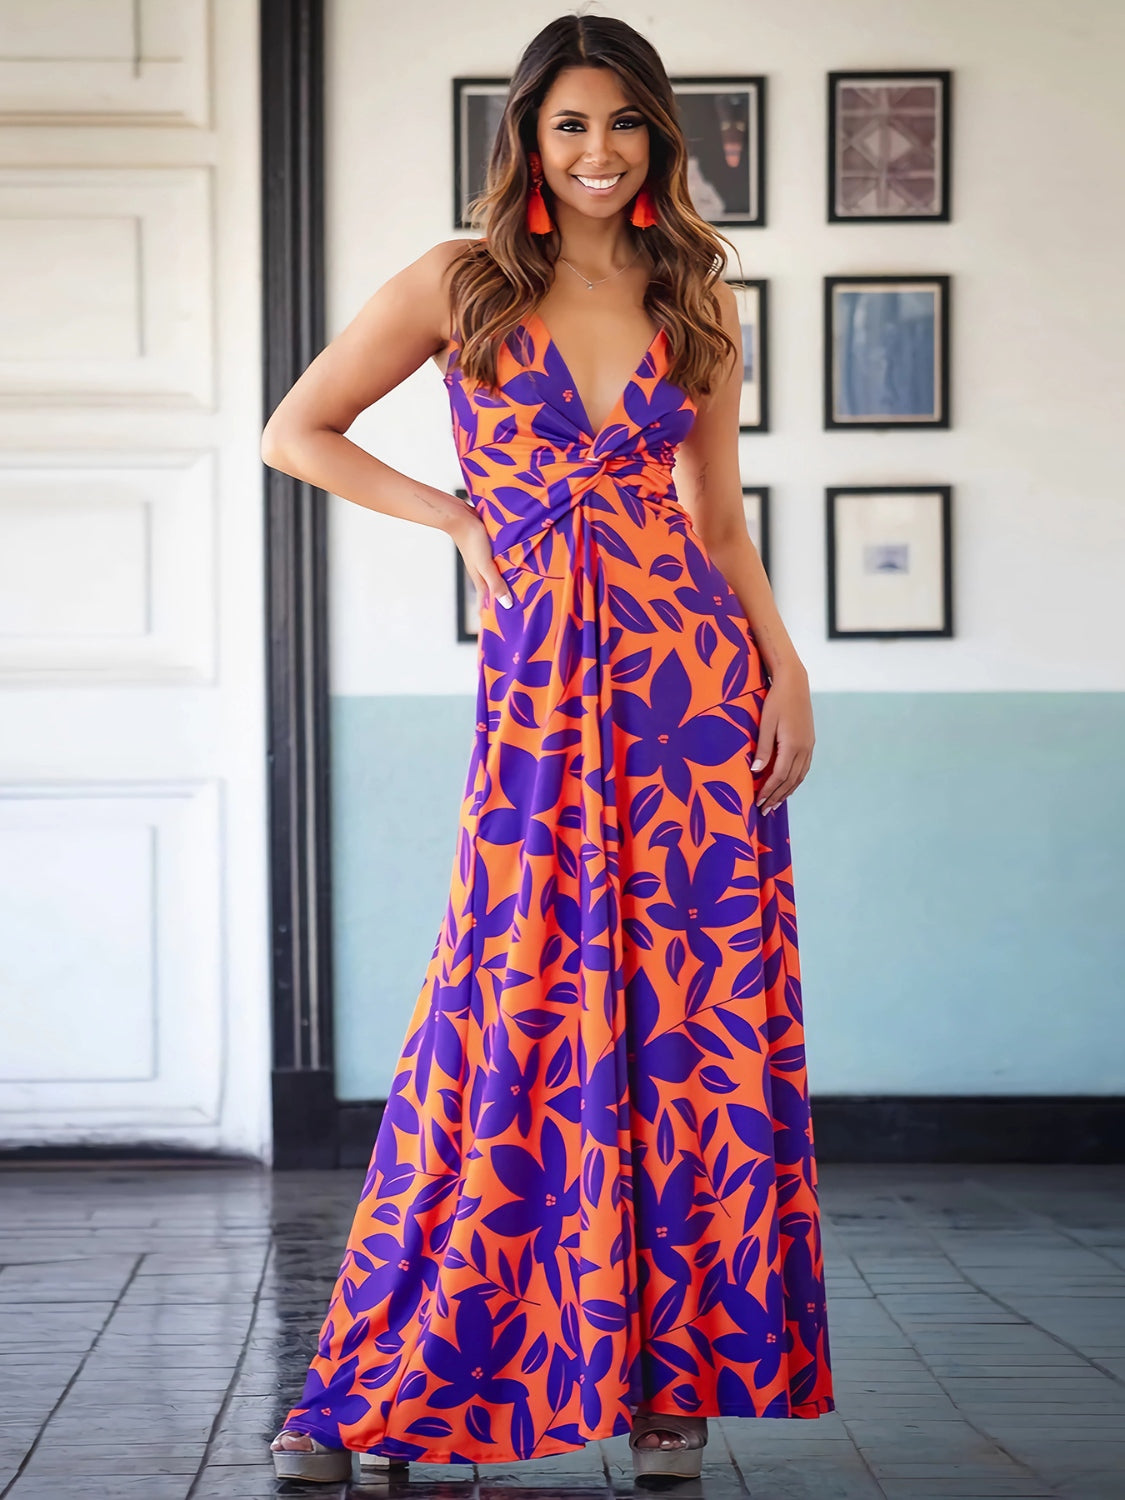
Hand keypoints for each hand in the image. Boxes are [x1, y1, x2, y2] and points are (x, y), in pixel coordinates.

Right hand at [450, 508, 512, 609]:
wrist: (460, 517)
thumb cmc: (473, 541)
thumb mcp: (486, 565)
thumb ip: (496, 583)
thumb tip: (507, 605)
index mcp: (480, 580)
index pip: (485, 604)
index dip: (491, 616)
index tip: (499, 628)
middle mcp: (482, 574)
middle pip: (493, 592)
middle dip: (502, 603)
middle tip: (518, 612)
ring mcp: (484, 563)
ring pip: (497, 578)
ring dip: (506, 586)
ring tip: (522, 592)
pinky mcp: (488, 552)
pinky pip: (499, 565)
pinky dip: (507, 570)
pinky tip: (516, 568)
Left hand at [751, 664, 813, 815]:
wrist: (794, 683)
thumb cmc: (776, 700)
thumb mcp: (766, 723)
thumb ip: (763, 749)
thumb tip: (756, 771)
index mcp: (792, 745)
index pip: (779, 776)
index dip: (768, 790)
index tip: (757, 801)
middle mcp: (804, 749)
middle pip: (790, 780)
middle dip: (777, 796)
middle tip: (765, 810)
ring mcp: (809, 746)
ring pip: (799, 776)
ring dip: (787, 791)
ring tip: (775, 803)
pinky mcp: (810, 741)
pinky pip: (803, 768)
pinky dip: (795, 780)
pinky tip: (788, 784)